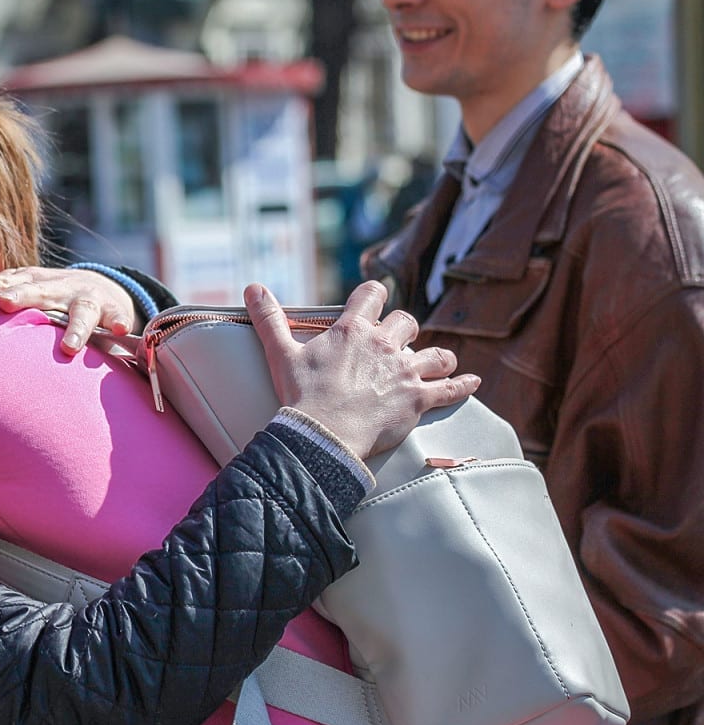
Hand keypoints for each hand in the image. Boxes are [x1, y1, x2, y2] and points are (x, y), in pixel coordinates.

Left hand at [0, 267, 134, 354]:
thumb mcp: (28, 289)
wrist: (103, 289)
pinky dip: (120, 322)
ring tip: (70, 347)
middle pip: (40, 292)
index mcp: (35, 284)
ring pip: (81, 312)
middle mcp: (59, 289)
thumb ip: (0, 289)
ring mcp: (87, 300)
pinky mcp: (112, 311)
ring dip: (76, 328)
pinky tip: (122, 330)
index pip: (6, 282)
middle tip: (6, 302)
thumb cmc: (53, 294)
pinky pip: (118, 317)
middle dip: (23, 296)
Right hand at [247, 280, 479, 459]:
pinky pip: (451, 388)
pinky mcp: (419, 399)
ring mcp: (405, 372)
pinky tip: (472, 381)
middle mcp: (384, 346)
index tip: (373, 300)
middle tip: (397, 342)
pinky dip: (463, 384)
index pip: (372, 295)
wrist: (323, 436)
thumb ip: (269, 319)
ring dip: (438, 356)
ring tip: (437, 361)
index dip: (374, 295)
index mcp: (353, 331)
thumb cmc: (301, 397)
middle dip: (404, 330)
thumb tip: (252, 288)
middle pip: (407, 323)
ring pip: (436, 353)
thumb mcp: (280, 354)